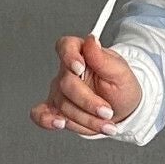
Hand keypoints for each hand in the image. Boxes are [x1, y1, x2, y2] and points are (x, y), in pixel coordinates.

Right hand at [29, 34, 143, 137]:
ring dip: (86, 118)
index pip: (66, 46)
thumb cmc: (121, 88)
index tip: (79, 68)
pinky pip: (42, 114)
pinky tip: (60, 123)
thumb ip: (103, 58)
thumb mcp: (121, 73)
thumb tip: (91, 40)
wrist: (122, 111)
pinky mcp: (55, 109)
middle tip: (107, 111)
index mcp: (83, 55)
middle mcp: (67, 72)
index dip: (69, 55)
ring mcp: (59, 91)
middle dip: (88, 102)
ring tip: (105, 123)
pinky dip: (47, 120)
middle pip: (66, 84)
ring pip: (63, 105)